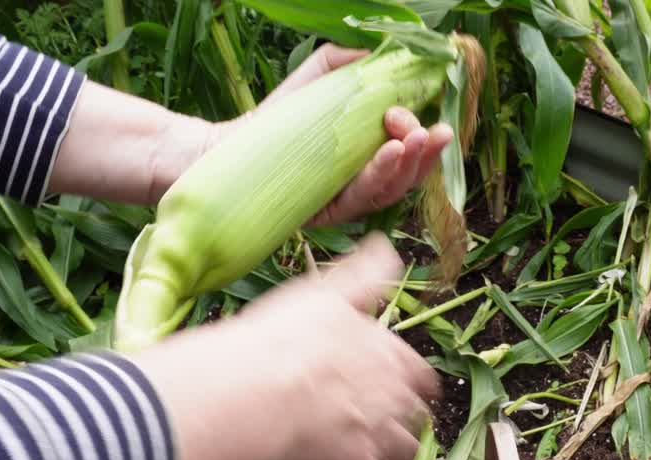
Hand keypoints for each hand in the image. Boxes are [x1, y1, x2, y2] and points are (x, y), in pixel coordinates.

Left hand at [52, 45, 450, 212]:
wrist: (220, 149)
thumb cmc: (273, 118)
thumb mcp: (314, 78)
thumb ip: (346, 62)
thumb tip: (384, 53)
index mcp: (367, 156)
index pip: (407, 152)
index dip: (423, 138)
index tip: (425, 115)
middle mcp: (359, 184)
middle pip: (406, 177)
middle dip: (424, 155)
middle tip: (430, 132)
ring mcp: (341, 202)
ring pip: (387, 192)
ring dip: (407, 166)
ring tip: (415, 140)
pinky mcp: (321, 214)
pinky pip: (357, 202)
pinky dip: (377, 178)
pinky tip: (388, 155)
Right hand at [131, 233, 440, 459]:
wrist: (257, 391)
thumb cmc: (284, 337)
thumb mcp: (326, 291)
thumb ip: (365, 274)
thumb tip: (389, 246)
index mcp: (388, 352)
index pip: (420, 371)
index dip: (414, 379)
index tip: (409, 384)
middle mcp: (393, 393)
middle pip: (418, 412)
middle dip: (408, 416)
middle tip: (391, 419)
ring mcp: (377, 432)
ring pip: (407, 450)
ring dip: (397, 451)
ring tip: (382, 453)